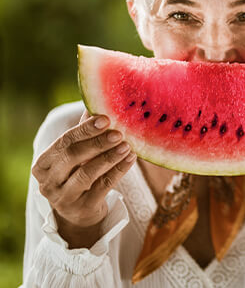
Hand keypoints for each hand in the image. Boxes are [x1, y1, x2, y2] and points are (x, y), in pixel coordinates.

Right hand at [31, 111, 136, 247]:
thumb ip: (83, 132)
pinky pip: (103, 187)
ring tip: (127, 145)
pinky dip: (118, 171)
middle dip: (97, 142)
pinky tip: (131, 159)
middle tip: (119, 132)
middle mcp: (48, 182)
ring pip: (87, 173)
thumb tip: (96, 103)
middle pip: (72, 156)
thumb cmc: (77, 174)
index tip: (105, 119)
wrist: (80, 212)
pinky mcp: (82, 209)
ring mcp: (64, 198)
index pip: (63, 142)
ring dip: (109, 157)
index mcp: (43, 164)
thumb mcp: (76, 155)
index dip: (84, 130)